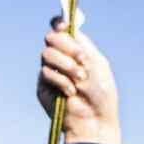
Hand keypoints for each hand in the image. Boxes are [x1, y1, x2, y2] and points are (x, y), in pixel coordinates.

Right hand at [36, 17, 121, 143]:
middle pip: (51, 37)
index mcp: (76, 50)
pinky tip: (70, 92)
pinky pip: (46, 72)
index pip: (60, 30)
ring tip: (80, 79)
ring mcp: (50, 71)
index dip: (59, 24)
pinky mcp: (43, 86)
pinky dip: (61, 80)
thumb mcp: (97, 63)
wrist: (94, 120)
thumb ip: (82, 43)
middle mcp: (61, 58)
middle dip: (67, 46)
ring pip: (47, 53)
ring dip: (66, 64)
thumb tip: (68, 24)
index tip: (64, 25)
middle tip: (82, 59)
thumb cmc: (101, 93)